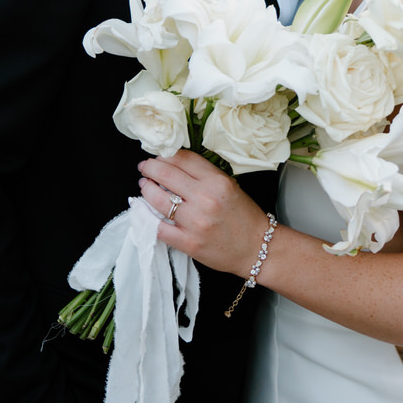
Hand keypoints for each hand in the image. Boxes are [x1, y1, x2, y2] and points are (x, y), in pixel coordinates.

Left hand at [138, 150, 268, 277]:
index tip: (158, 155)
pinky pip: (159, 228)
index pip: (183, 159)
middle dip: (150, 167)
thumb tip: (174, 166)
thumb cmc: (244, 217)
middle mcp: (206, 199)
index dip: (165, 155)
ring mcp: (196, 222)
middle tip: (145, 167)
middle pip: (166, 174)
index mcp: (218, 182)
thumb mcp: (230, 186)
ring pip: (158, 199)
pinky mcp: (189, 243)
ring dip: (146, 189)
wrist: (257, 247)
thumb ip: (204, 175)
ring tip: (145, 185)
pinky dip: (148, 218)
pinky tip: (145, 212)